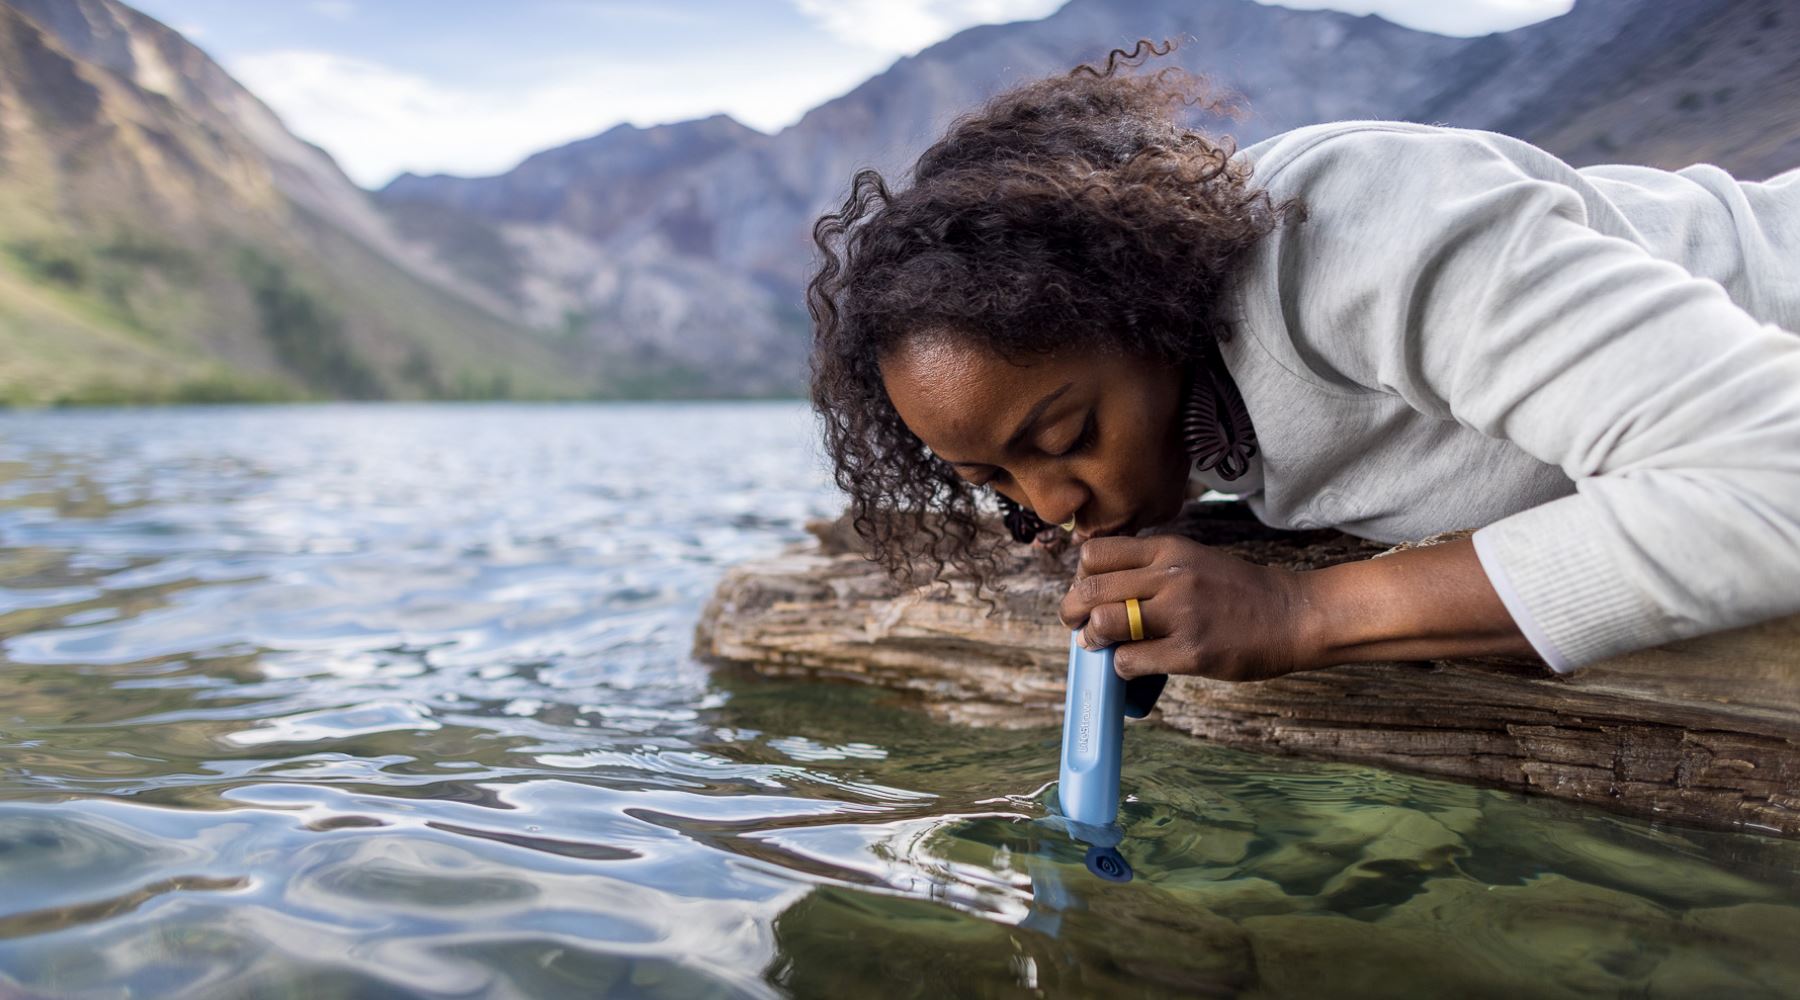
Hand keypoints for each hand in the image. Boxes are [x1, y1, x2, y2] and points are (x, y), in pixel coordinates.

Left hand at [1057, 534, 1313, 681]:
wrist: (1290, 614)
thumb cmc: (1238, 590)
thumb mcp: (1192, 559)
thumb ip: (1150, 567)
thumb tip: (1099, 589)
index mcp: (1168, 550)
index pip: (1096, 554)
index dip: (1081, 576)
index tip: (1088, 591)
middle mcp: (1170, 577)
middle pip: (1090, 589)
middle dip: (1072, 611)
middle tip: (1077, 623)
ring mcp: (1181, 615)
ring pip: (1104, 623)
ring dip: (1093, 638)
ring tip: (1101, 644)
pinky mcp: (1191, 652)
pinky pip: (1130, 661)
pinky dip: (1120, 666)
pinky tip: (1133, 665)